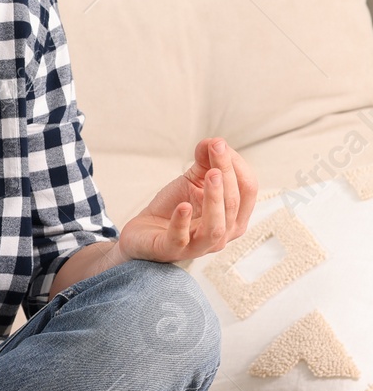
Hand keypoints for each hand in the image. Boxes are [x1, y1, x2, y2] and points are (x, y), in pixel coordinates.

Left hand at [118, 136, 257, 262]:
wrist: (143, 231)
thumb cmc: (174, 208)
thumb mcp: (192, 181)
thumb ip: (205, 161)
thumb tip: (215, 141)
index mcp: (234, 217)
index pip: (247, 191)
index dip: (236, 166)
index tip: (219, 144)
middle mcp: (223, 235)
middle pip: (233, 205)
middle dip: (227, 176)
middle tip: (217, 151)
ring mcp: (198, 246)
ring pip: (215, 227)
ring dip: (214, 199)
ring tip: (209, 175)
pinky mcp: (172, 250)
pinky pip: (181, 238)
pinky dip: (182, 222)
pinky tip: (182, 206)